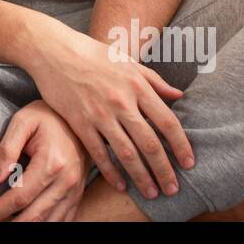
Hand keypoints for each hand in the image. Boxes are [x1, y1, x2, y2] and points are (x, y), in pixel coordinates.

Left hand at [0, 101, 88, 221]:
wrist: (78, 117)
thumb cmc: (46, 116)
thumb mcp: (22, 122)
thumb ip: (6, 150)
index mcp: (51, 162)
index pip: (19, 196)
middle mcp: (66, 180)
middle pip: (34, 216)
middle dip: (9, 225)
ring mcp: (75, 190)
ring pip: (49, 222)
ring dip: (27, 227)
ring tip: (5, 225)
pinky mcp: (78, 194)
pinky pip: (63, 220)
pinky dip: (46, 225)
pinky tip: (28, 223)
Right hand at [27, 26, 191, 200]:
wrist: (54, 51)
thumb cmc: (93, 54)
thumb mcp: (128, 61)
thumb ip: (155, 80)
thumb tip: (180, 95)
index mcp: (137, 85)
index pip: (167, 122)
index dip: (181, 145)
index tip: (188, 163)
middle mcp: (122, 102)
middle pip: (150, 143)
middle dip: (164, 170)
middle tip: (173, 189)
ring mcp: (100, 114)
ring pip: (127, 153)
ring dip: (142, 177)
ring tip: (152, 192)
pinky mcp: (79, 122)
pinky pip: (99, 153)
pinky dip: (111, 172)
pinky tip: (121, 185)